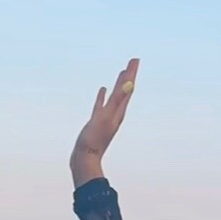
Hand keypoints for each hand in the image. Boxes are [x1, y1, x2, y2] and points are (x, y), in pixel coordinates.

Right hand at [71, 58, 138, 184]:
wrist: (84, 160)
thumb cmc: (94, 141)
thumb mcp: (106, 117)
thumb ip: (117, 100)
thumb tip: (130, 84)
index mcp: (118, 112)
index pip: (128, 88)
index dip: (132, 74)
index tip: (136, 59)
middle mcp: (115, 114)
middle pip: (125, 91)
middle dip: (129, 76)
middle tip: (133, 61)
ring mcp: (106, 117)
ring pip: (115, 96)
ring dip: (119, 84)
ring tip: (122, 72)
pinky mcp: (96, 121)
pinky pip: (102, 104)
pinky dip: (104, 96)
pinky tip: (103, 90)